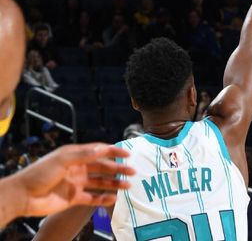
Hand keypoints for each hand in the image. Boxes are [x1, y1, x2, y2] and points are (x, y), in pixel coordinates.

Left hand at [14, 143, 134, 217]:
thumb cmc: (40, 173)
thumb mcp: (62, 159)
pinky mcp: (73, 198)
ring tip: (127, 185)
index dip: (113, 151)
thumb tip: (104, 148)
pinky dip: (102, 198)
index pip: (98, 151)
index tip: (127, 154)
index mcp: (75, 155)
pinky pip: (91, 198)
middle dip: (117, 169)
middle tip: (132, 171)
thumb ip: (84, 155)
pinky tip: (113, 197)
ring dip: (114, 183)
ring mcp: (76, 183)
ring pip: (99, 182)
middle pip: (102, 167)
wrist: (23, 196)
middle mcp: (78, 168)